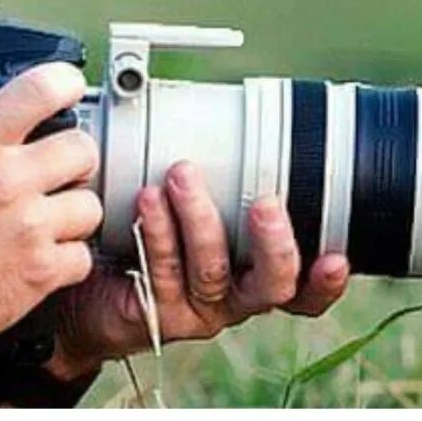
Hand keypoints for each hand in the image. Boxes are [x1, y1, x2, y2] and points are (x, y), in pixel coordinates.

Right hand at [0, 51, 102, 359]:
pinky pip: (82, 254)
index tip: (65, 87)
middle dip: (74, 155)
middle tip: (56, 167)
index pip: (41, 89)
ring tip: (48, 215)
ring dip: (73, 208)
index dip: (63, 81)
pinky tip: (40, 253)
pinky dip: (66, 256)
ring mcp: (27, 228)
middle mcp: (6, 181)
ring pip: (90, 204)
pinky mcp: (39, 272)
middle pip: (83, 147)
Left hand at [47, 160, 350, 379]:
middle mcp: (233, 297)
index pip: (303, 286)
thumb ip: (213, 175)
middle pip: (274, 285)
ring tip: (181, 175)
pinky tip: (147, 202)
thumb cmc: (142, 239)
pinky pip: (162, 273)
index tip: (336, 256)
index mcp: (253, 273)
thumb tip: (215, 106)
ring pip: (212, 272)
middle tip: (266, 204)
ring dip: (200, 220)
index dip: (326, 280)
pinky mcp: (155, 314)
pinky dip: (158, 234)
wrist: (85, 289)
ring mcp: (196, 310)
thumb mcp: (187, 206)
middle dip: (274, 243)